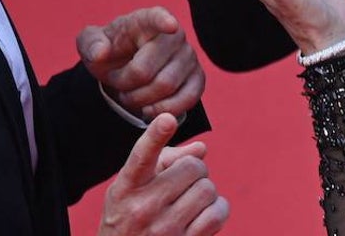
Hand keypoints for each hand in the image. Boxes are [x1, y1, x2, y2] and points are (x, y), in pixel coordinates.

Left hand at [78, 8, 205, 120]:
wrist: (126, 68)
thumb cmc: (110, 51)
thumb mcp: (91, 44)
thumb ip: (91, 44)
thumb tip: (100, 52)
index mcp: (146, 21)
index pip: (156, 18)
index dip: (163, 22)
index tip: (170, 26)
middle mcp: (175, 35)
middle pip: (147, 69)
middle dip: (125, 84)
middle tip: (118, 83)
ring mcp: (189, 56)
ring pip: (165, 87)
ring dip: (140, 99)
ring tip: (130, 94)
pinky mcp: (198, 78)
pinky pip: (188, 98)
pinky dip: (165, 109)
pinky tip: (150, 108)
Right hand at [99, 113, 228, 235]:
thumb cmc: (129, 216)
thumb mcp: (133, 186)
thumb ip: (165, 161)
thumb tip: (202, 149)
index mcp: (127, 187)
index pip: (141, 156)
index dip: (155, 136)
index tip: (167, 119)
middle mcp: (142, 208)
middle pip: (192, 167)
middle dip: (195, 170)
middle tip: (184, 182)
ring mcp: (163, 229)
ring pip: (207, 189)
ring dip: (205, 191)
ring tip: (191, 200)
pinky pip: (217, 214)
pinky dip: (218, 209)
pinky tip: (204, 213)